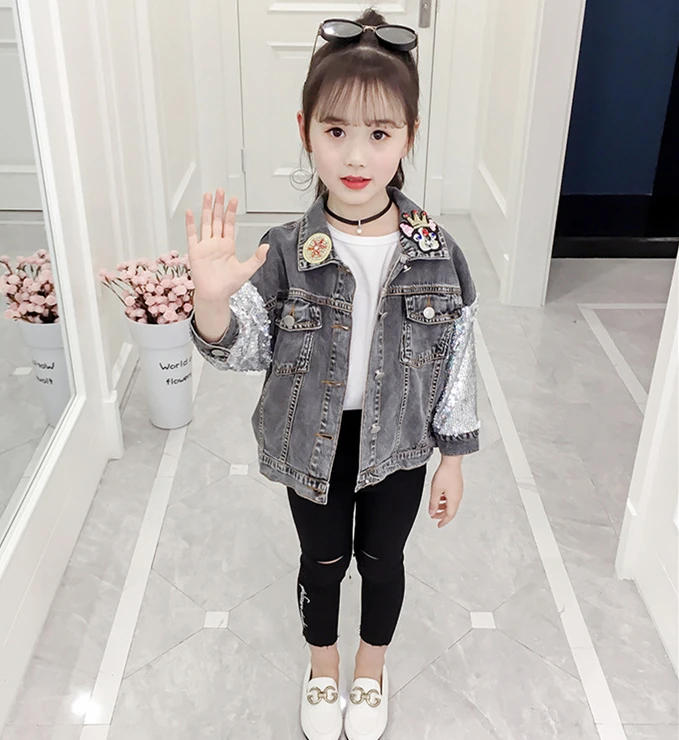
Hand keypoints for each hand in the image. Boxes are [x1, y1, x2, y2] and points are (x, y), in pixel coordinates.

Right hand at [185, 189, 269, 303]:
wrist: (214, 295)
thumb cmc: (228, 285)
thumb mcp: (247, 270)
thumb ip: (257, 258)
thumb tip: (266, 247)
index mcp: (227, 246)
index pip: (229, 224)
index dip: (231, 211)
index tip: (234, 200)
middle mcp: (216, 243)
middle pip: (217, 219)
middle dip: (218, 205)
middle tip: (220, 191)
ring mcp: (205, 246)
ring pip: (205, 223)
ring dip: (206, 209)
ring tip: (207, 196)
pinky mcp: (195, 251)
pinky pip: (192, 235)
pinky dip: (190, 224)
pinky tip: (190, 213)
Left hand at [428, 459, 463, 527]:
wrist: (451, 462)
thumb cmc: (445, 474)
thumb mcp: (435, 491)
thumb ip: (433, 503)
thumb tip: (432, 513)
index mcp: (454, 500)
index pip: (449, 515)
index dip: (443, 521)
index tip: (438, 525)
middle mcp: (458, 497)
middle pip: (451, 510)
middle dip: (442, 515)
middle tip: (434, 516)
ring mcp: (458, 491)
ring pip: (451, 503)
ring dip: (443, 507)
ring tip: (435, 505)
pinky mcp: (457, 486)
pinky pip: (452, 497)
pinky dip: (445, 500)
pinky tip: (440, 496)